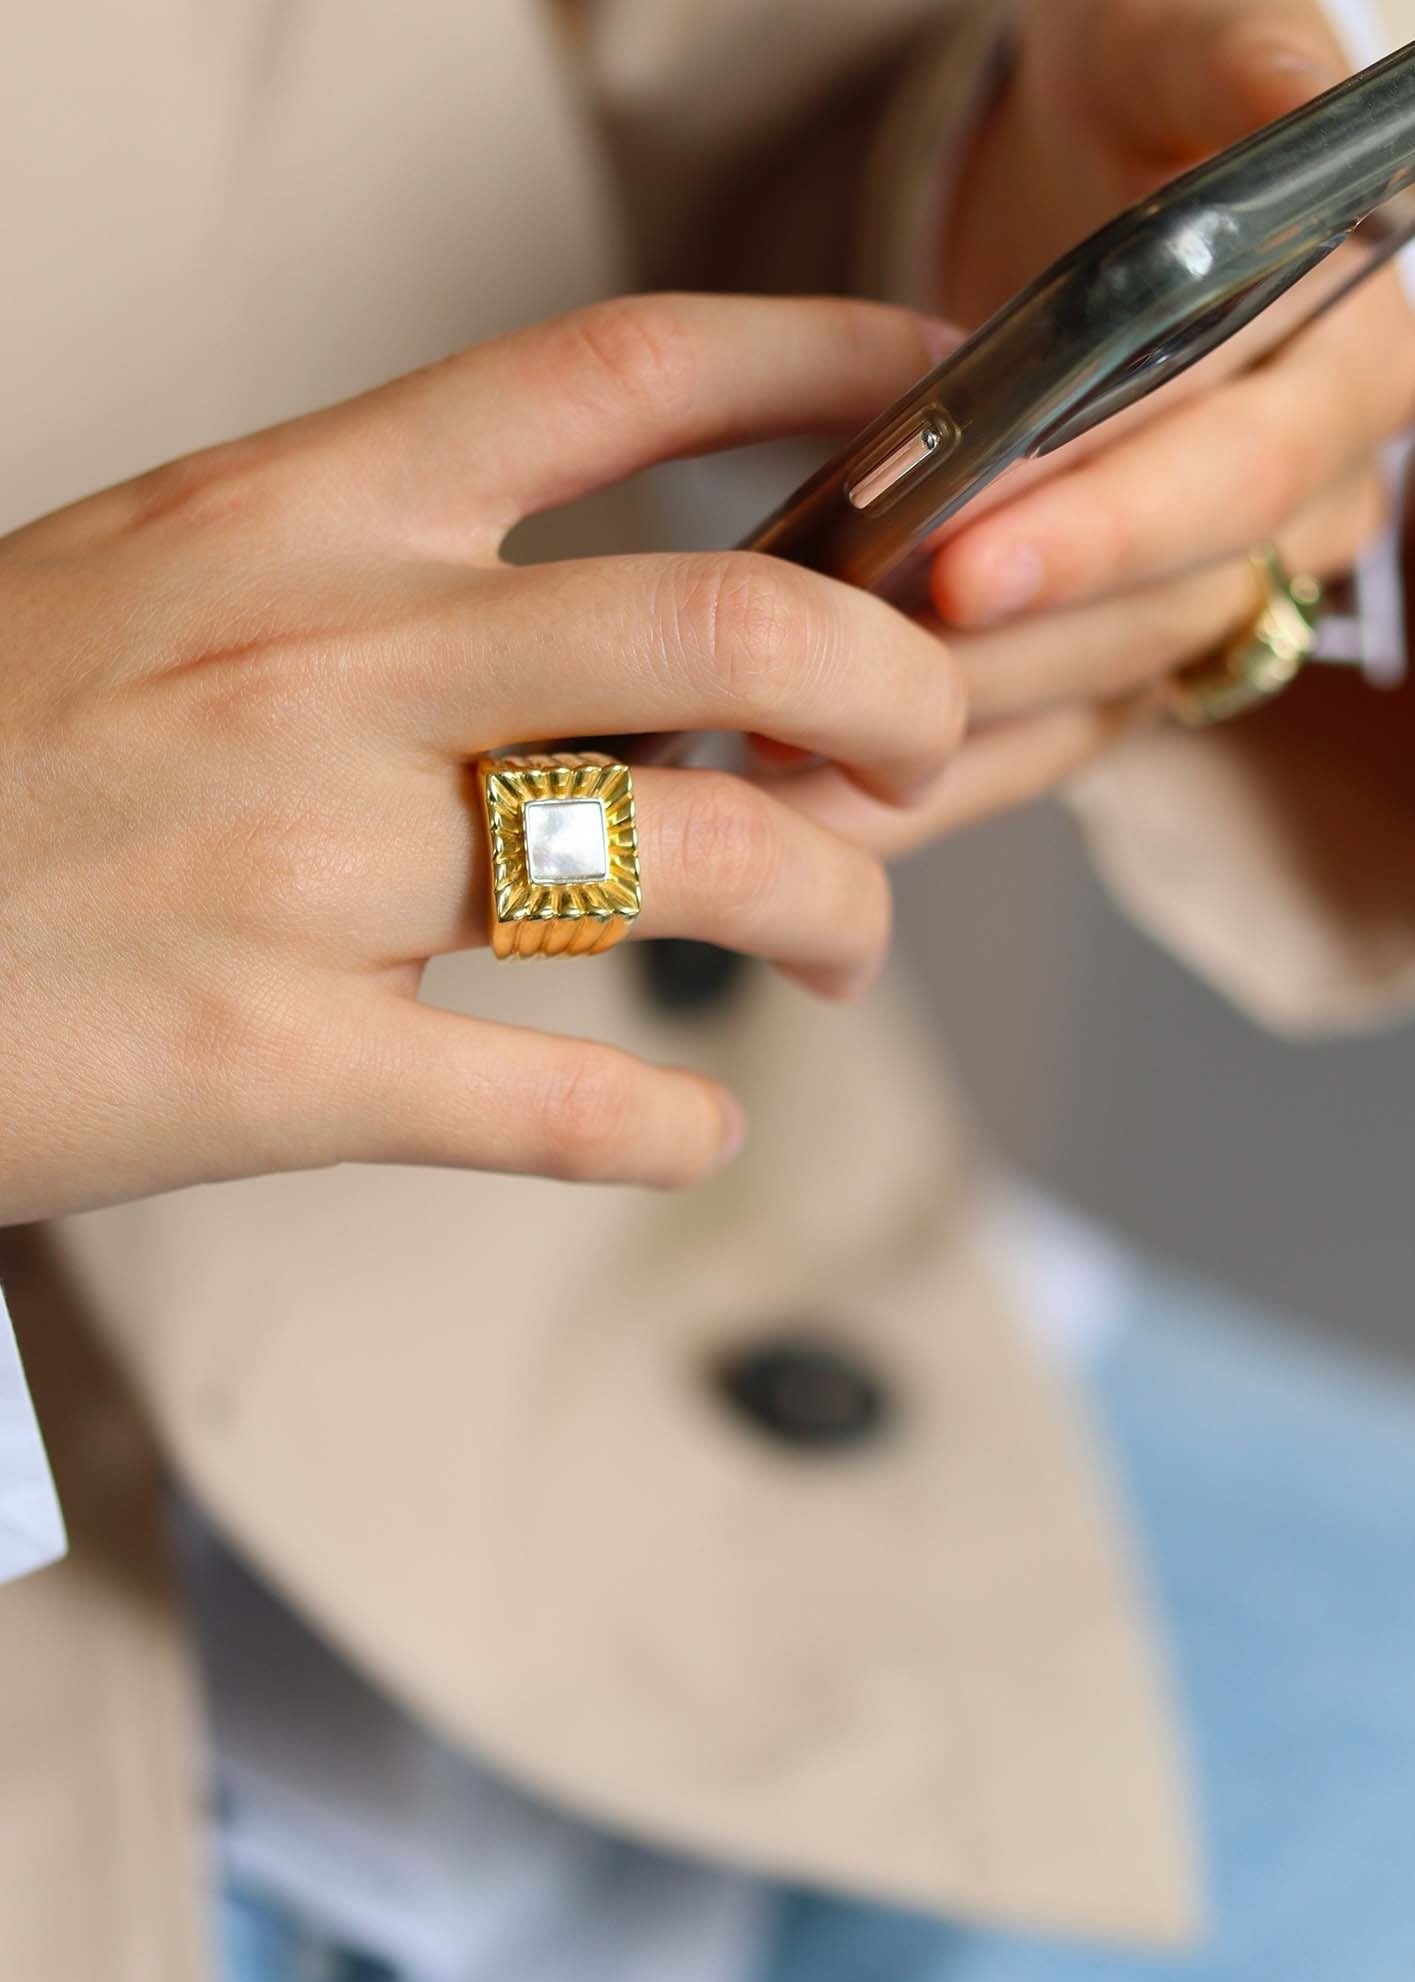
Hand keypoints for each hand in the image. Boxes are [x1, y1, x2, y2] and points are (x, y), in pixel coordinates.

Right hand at [0, 294, 972, 1219]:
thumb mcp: (160, 581)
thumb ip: (370, 584)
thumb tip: (602, 628)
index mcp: (294, 512)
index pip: (614, 373)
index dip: (816, 360)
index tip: (938, 394)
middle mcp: (322, 658)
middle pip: (726, 615)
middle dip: (894, 680)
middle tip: (922, 751)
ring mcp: (299, 862)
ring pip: (689, 853)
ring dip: (833, 904)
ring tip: (842, 942)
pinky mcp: (265, 1059)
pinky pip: (551, 1098)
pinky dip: (669, 1123)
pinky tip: (695, 1121)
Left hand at [756, 2, 1413, 862]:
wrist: (1104, 184)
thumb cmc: (1138, 98)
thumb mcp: (1177, 42)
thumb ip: (1239, 59)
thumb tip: (1294, 97)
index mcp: (1350, 361)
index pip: (1245, 469)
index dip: (1110, 523)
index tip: (968, 552)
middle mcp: (1306, 500)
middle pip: (1168, 608)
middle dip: (1005, 645)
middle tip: (855, 662)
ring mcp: (1214, 591)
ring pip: (1104, 694)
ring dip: (955, 728)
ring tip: (800, 736)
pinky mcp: (1127, 656)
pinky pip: (1046, 748)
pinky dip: (934, 784)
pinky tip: (821, 800)